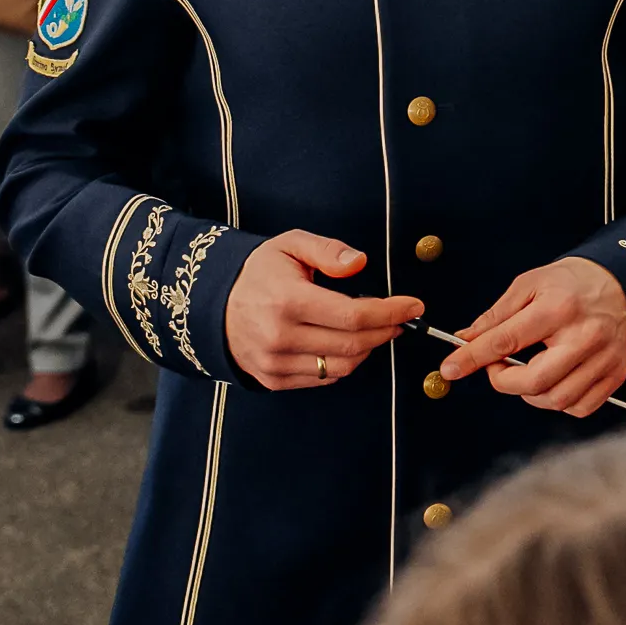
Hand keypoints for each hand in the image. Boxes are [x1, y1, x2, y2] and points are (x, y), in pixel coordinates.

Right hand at [223, 232, 421, 392]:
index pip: (353, 315)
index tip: (414, 305)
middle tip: (400, 318)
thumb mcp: (290, 245)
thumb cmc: (258, 272)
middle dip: (386, 331)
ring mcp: (276, 363)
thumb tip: (360, 263)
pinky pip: (324, 377)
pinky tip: (346, 343)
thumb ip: (328, 250)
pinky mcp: (273, 380)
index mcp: (288, 300)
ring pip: (343, 366)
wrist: (211, 303)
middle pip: (353, 344)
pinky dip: (345, 362)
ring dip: (368, 349)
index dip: (390, 312)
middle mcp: (281, 336)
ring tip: (375, 329)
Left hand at [442, 257, 625, 416]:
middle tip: (497, 368)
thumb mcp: (529, 284)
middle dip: (503, 382)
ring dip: (530, 394)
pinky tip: (554, 380)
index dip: (473, 358)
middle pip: (534, 382)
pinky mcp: (615, 375)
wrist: (624, 283)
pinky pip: (580, 407)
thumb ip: (496, 316)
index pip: (507, 341)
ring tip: (527, 371)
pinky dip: (559, 402)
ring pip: (556, 400)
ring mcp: (604, 359)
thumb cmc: (574, 283)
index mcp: (559, 309)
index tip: (453, 367)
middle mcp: (584, 337)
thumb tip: (466, 339)